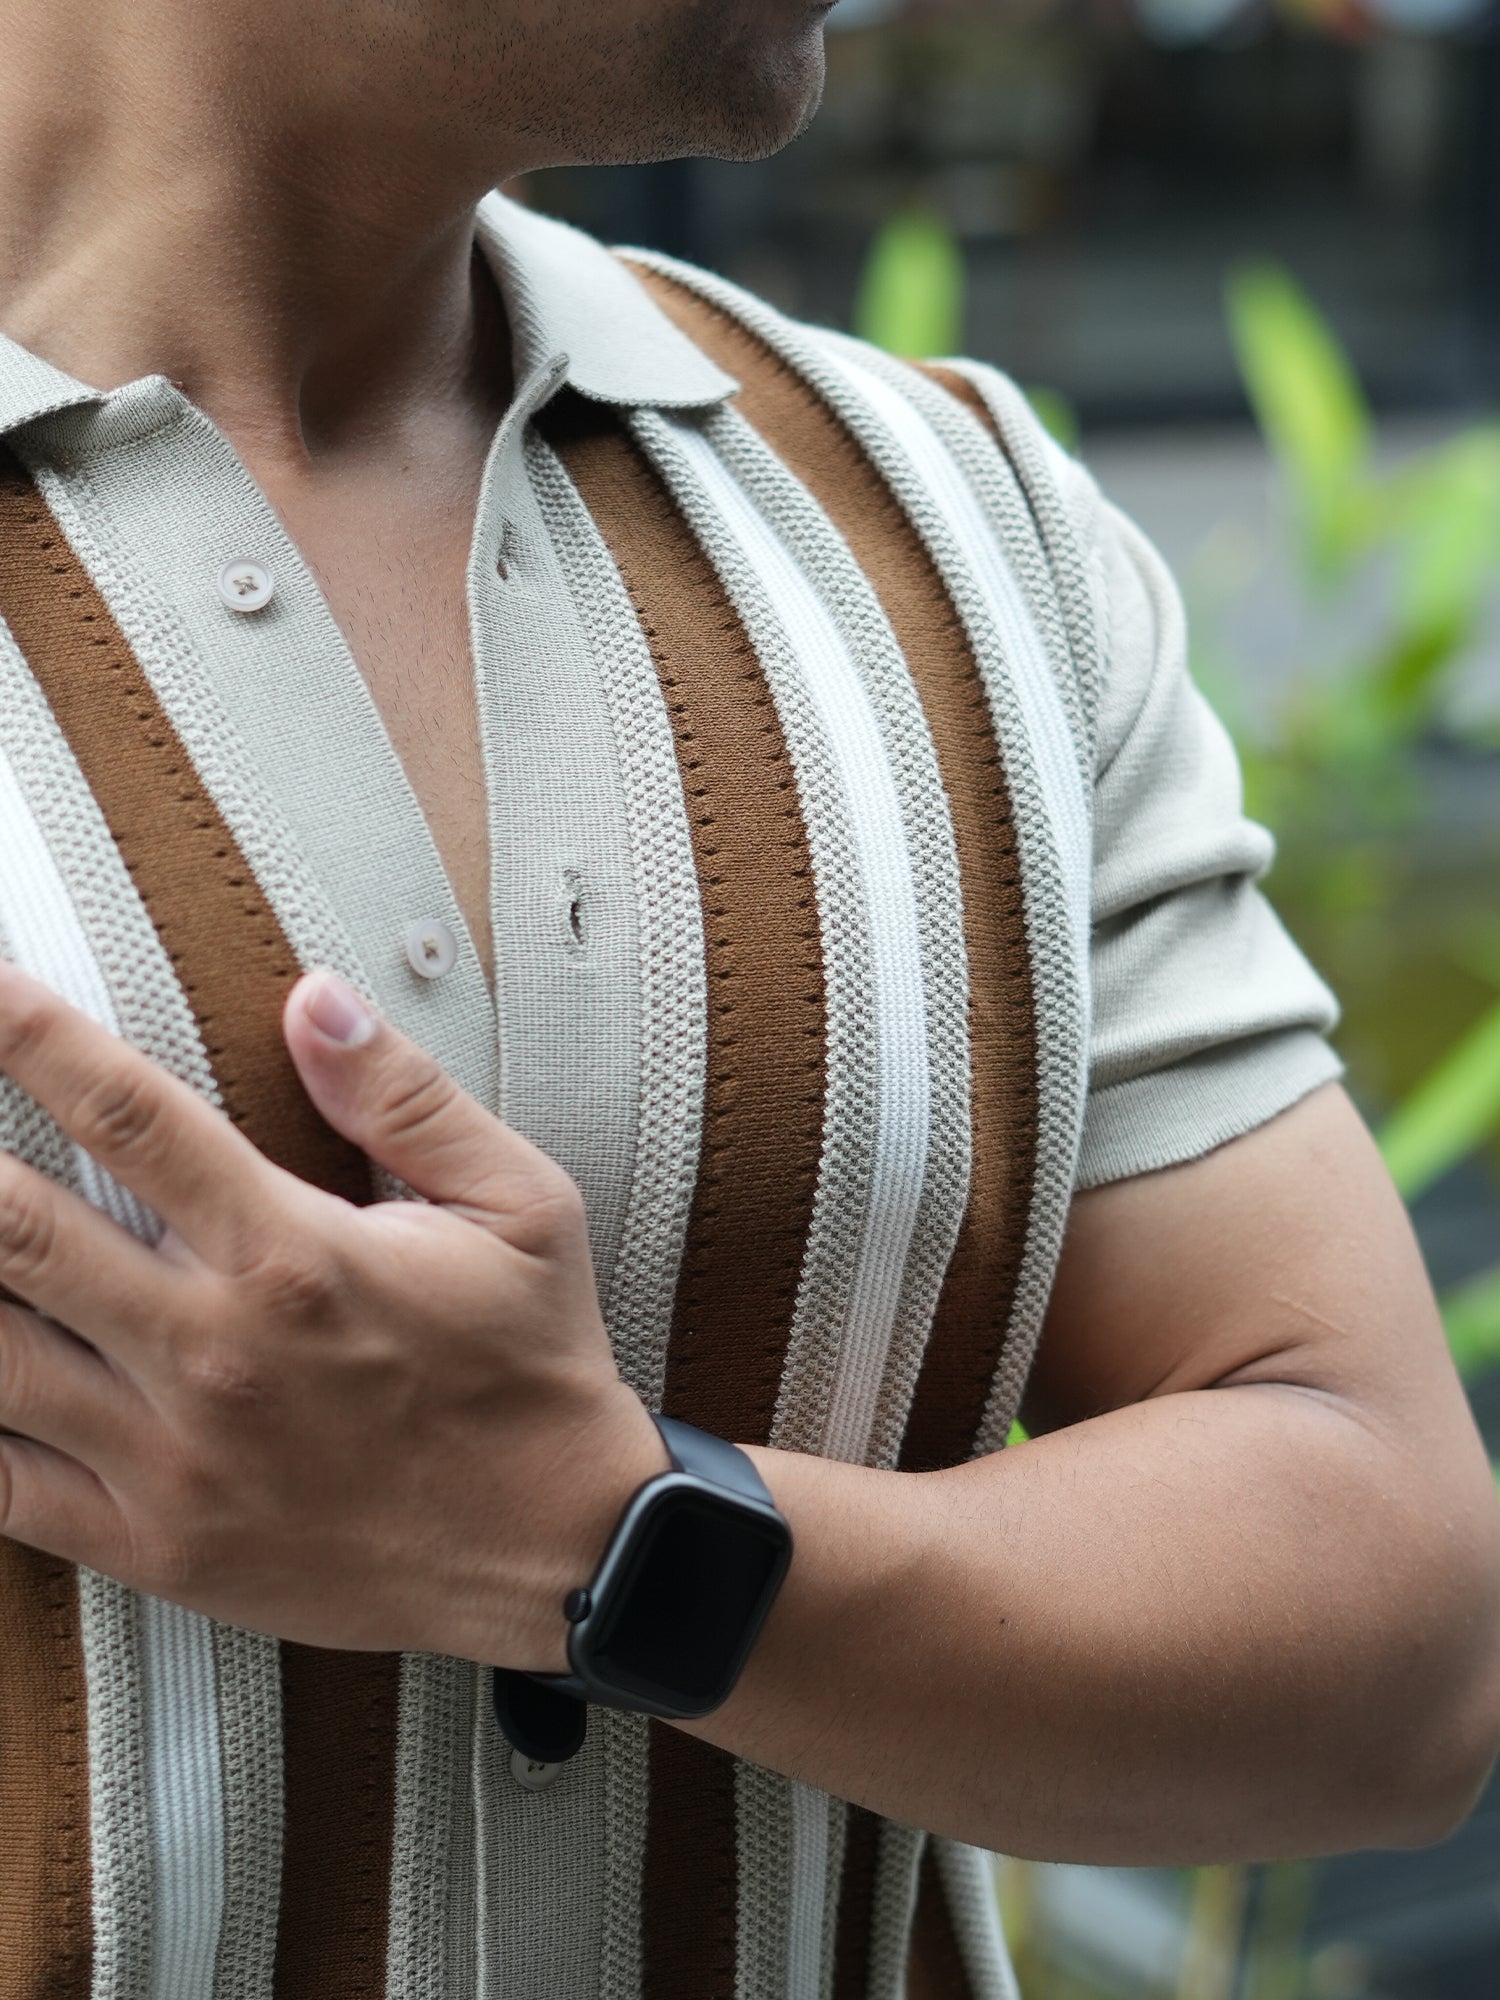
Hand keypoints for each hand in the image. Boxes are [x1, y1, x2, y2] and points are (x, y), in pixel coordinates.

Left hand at [0, 959, 663, 1665]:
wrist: (558, 1552)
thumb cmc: (533, 1370)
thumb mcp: (519, 1208)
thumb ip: (406, 1098)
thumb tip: (312, 1000)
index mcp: (295, 1256)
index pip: (130, 1115)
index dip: (33, 1038)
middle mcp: (214, 1353)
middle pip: (15, 1229)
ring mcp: (174, 1458)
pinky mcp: (160, 1545)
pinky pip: (6, 1488)